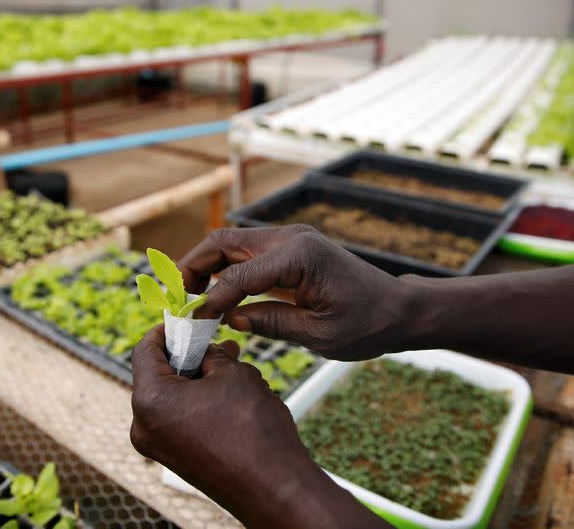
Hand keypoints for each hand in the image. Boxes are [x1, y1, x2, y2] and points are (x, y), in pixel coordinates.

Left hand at [130, 326, 387, 528]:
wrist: (275, 486)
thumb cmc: (252, 429)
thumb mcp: (233, 373)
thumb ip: (212, 355)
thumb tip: (206, 352)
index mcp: (150, 400)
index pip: (144, 351)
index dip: (165, 330)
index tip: (183, 321)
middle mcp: (144, 427)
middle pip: (157, 375)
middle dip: (188, 356)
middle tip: (214, 343)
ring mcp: (159, 447)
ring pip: (172, 398)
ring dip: (197, 379)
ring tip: (232, 368)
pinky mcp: (176, 459)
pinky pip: (180, 419)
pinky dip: (199, 402)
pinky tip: (230, 395)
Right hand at [179, 225, 413, 360]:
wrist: (398, 310)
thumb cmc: (366, 324)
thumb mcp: (318, 334)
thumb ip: (269, 322)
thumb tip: (227, 318)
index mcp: (299, 256)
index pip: (238, 275)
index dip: (210, 299)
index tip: (193, 322)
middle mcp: (292, 238)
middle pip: (225, 241)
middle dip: (194, 264)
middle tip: (175, 294)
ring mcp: (291, 240)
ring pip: (233, 243)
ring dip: (206, 263)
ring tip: (186, 292)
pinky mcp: (292, 249)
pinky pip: (248, 253)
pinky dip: (225, 267)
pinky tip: (214, 290)